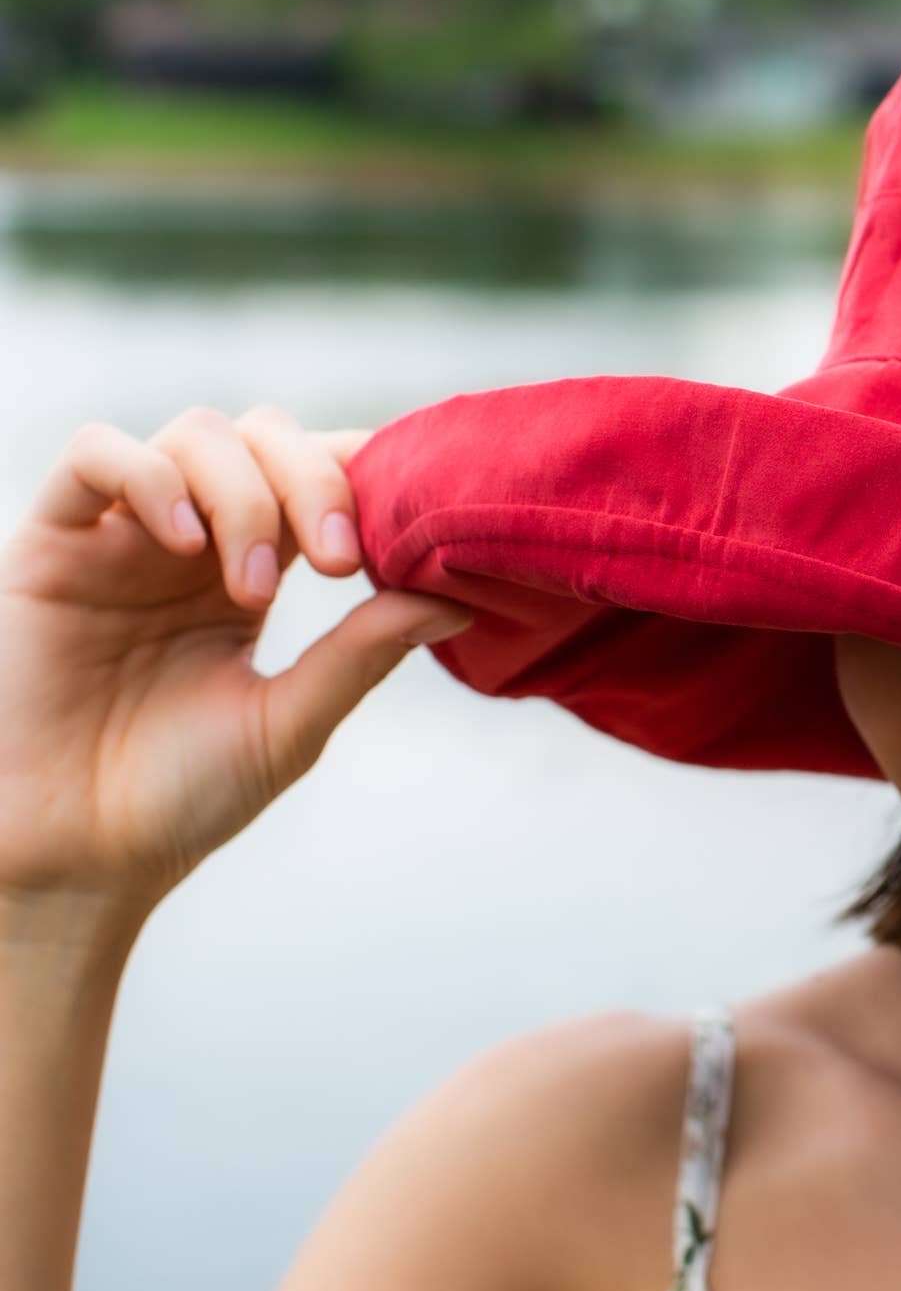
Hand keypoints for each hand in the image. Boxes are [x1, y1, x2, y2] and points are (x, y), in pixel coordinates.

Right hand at [0, 405, 473, 917]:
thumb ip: (361, 653)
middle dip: (316, 482)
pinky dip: (151, 477)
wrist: (75, 855)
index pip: (319, 478)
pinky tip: (185, 543)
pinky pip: (96, 453)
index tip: (409, 534)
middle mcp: (192, 541)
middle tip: (339, 565)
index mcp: (254, 573)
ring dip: (246, 495)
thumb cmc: (181, 798)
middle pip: (268, 438)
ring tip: (255, 589)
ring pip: (197, 434)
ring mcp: (123, 535)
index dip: (367, 481)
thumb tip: (459, 600)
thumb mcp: (290, 722)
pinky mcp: (52, 543)